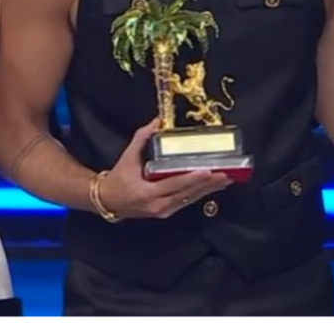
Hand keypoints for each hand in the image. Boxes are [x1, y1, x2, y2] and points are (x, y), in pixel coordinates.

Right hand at [97, 118, 231, 219]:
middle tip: (226, 174)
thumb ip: (142, 138)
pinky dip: (200, 193)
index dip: (192, 178)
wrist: (108, 201)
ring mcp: (163, 211)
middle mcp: (158, 205)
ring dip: (208, 189)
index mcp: (147, 192)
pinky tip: (212, 187)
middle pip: (187, 194)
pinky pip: (186, 202)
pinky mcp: (166, 212)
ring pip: (190, 199)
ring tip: (225, 179)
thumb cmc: (118, 179)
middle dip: (208, 184)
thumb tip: (157, 121)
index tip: (208, 171)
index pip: (174, 184)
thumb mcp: (127, 157)